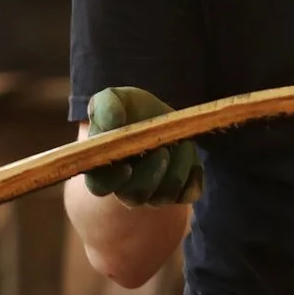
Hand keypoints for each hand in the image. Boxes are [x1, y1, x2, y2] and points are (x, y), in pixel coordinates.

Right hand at [81, 86, 202, 206]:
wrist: (156, 113)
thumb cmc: (128, 109)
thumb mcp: (112, 98)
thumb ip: (105, 107)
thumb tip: (113, 123)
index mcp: (103, 169)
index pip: (99, 188)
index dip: (112, 181)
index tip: (126, 166)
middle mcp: (126, 188)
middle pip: (136, 195)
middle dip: (151, 172)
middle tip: (162, 148)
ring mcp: (153, 194)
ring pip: (164, 196)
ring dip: (177, 169)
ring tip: (182, 142)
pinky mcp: (179, 193)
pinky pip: (188, 195)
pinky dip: (193, 176)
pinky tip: (189, 155)